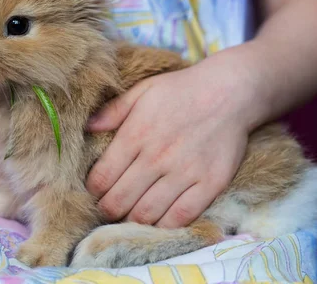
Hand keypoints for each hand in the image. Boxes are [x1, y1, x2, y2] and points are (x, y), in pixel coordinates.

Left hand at [86, 61, 253, 227]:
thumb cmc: (181, 90)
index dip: (93, 191)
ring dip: (133, 221)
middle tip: (109, 209)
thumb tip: (87, 128)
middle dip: (108, 210)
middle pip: (119, 201)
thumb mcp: (142, 91)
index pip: (102, 178)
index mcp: (135, 135)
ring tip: (130, 216)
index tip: (95, 192)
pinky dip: (164, 225)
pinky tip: (158, 220)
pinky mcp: (210, 184)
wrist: (229, 91)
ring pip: (147, 214)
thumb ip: (113, 111)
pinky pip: (181, 217)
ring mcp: (184, 173)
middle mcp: (157, 157)